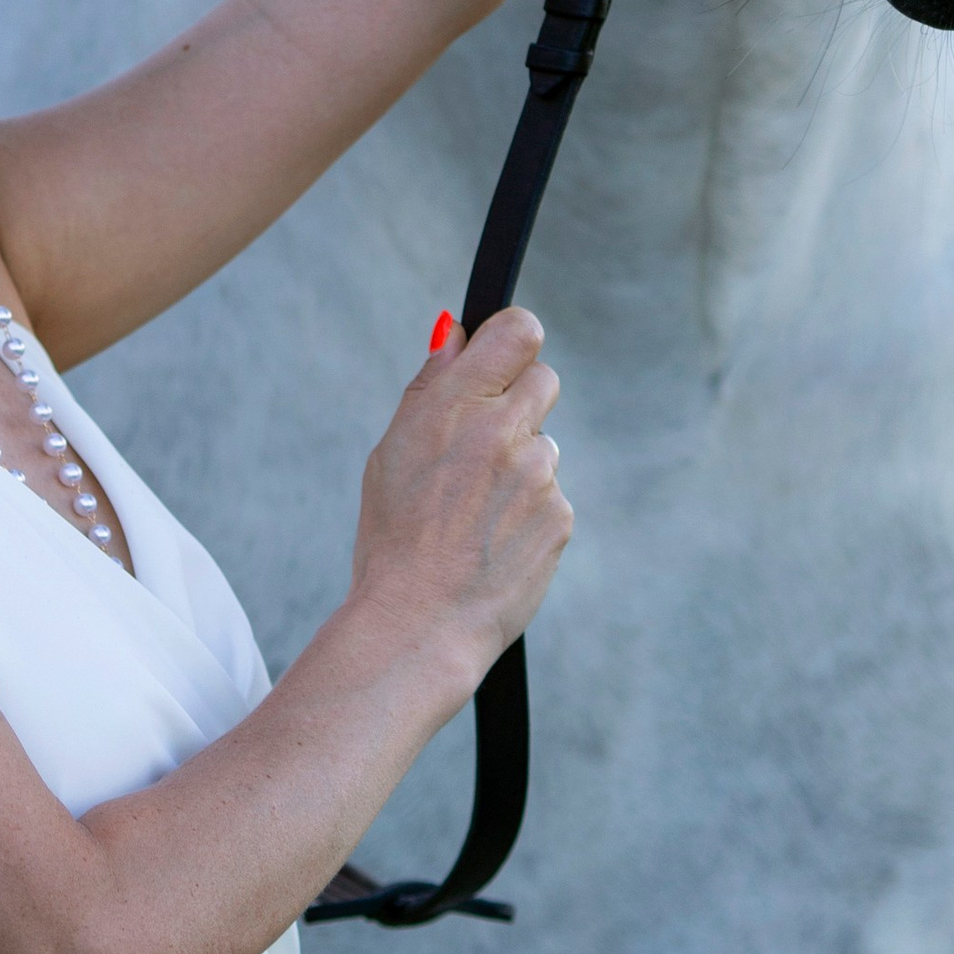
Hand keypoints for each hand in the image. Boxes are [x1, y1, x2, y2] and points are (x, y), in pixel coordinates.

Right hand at [347, 306, 571, 693]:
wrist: (420, 621)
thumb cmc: (393, 537)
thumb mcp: (393, 449)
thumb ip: (431, 385)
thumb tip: (455, 332)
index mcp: (455, 405)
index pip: (519, 332)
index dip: (512, 339)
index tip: (502, 356)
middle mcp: (502, 431)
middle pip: (543, 379)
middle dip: (518, 401)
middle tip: (483, 443)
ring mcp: (538, 475)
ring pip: (544, 446)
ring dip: (519, 466)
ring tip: (475, 513)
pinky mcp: (560, 516)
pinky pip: (551, 495)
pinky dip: (529, 511)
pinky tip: (494, 539)